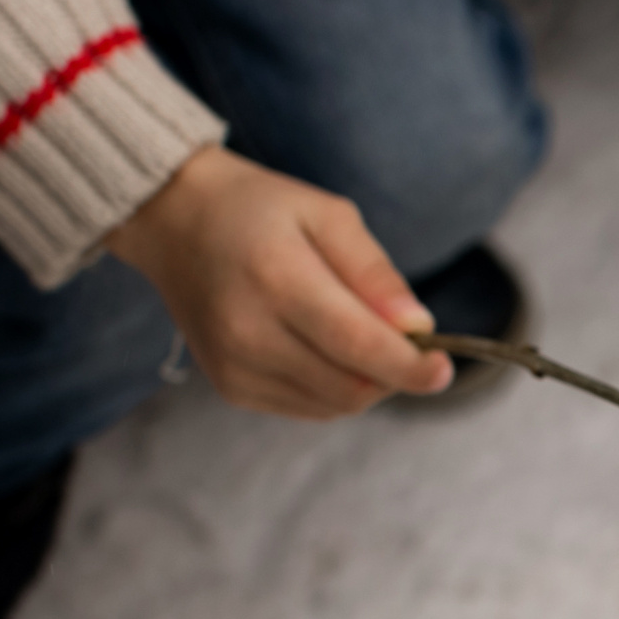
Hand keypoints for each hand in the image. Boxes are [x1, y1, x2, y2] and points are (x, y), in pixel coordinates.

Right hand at [107, 144, 453, 418]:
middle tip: (405, 339)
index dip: (411, 368)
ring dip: (367, 382)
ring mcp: (235, 366)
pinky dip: (335, 389)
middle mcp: (249, 332)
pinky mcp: (231, 386)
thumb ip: (375, 272)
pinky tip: (325, 348)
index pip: (360, 347)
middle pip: (352, 386)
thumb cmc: (260, 210)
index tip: (444, 368)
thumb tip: (419, 327)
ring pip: (335, 405)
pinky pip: (309, 408)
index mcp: (277, 279)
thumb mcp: (329, 215)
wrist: (174, 221)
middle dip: (395, 374)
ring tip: (359, 334)